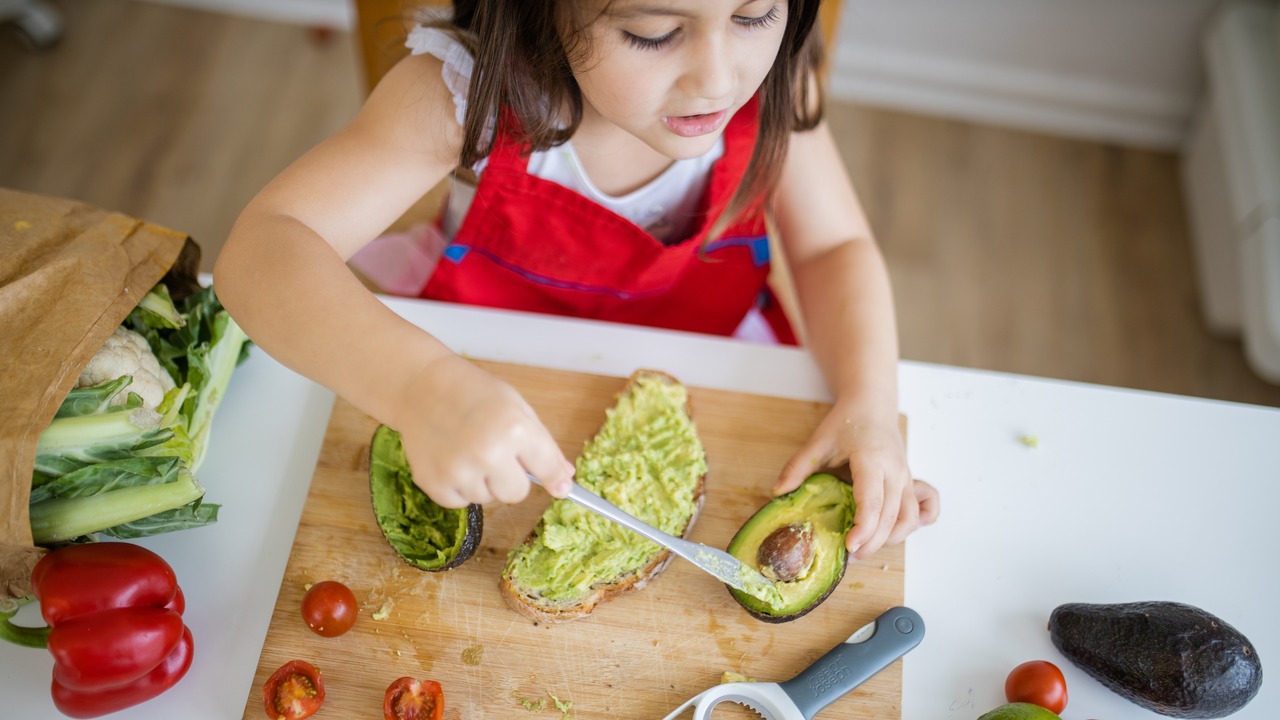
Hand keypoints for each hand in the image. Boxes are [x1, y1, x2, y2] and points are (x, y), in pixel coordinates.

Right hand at [390, 354, 573, 506]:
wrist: (421, 386)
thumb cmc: (473, 393)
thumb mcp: (517, 407)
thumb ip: (543, 446)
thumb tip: (565, 481)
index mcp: (513, 429)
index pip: (547, 469)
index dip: (555, 479)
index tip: (561, 489)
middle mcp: (487, 453)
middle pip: (516, 494)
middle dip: (511, 479)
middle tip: (496, 454)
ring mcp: (458, 470)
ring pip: (487, 498)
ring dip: (483, 482)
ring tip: (468, 450)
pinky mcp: (433, 483)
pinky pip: (460, 502)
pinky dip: (458, 487)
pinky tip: (452, 459)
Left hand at [774, 405, 939, 559]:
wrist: (872, 406)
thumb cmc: (846, 422)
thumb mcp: (818, 442)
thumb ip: (798, 468)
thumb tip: (777, 492)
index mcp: (872, 460)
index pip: (873, 501)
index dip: (863, 528)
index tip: (849, 546)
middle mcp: (894, 471)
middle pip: (890, 517)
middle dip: (872, 542)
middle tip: (850, 556)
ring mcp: (905, 478)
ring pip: (906, 519)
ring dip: (888, 539)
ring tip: (863, 549)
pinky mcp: (908, 483)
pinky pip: (913, 513)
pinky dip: (903, 529)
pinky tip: (886, 537)